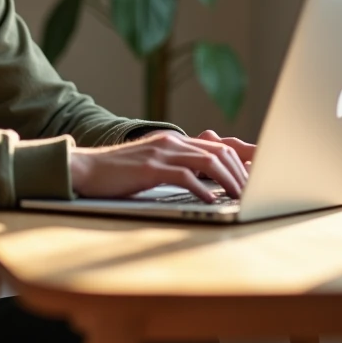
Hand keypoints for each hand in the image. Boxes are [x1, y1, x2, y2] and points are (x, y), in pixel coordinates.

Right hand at [69, 132, 249, 202]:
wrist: (86, 169)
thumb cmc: (119, 173)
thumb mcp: (153, 165)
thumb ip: (177, 167)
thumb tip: (207, 184)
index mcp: (174, 141)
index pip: (219, 146)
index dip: (241, 162)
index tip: (255, 179)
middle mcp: (172, 142)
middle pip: (220, 152)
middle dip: (241, 173)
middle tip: (253, 193)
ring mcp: (162, 153)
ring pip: (208, 162)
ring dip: (229, 181)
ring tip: (239, 197)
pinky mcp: (151, 168)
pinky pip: (185, 176)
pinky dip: (202, 189)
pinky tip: (211, 201)